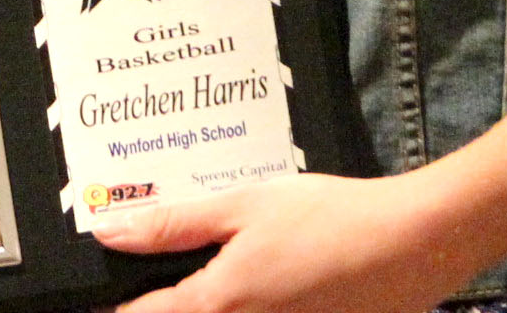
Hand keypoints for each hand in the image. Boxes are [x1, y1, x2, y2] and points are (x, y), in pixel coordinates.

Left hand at [89, 174, 473, 312]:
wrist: (412, 244)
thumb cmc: (332, 217)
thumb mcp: (245, 205)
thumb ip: (175, 223)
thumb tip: (112, 233)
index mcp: (218, 303)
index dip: (115, 308)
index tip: (94, 300)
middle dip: (162, 304)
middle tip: (154, 285)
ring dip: (201, 303)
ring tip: (212, 280)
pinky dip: (250, 305)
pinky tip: (261, 286)